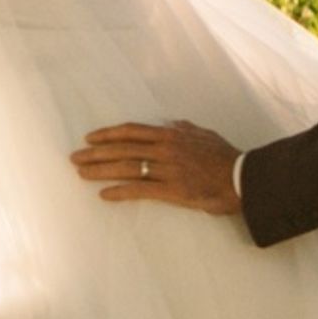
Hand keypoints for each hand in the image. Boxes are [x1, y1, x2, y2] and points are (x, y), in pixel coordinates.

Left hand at [73, 119, 241, 214]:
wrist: (242, 178)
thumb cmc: (225, 156)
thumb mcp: (204, 134)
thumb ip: (185, 128)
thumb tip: (172, 123)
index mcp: (171, 134)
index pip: (131, 131)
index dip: (108, 134)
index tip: (90, 138)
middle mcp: (165, 149)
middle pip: (122, 149)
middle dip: (95, 153)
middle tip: (75, 157)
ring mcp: (167, 170)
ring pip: (126, 168)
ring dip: (101, 170)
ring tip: (81, 174)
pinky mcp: (172, 190)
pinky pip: (140, 190)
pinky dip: (120, 192)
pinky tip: (105, 195)